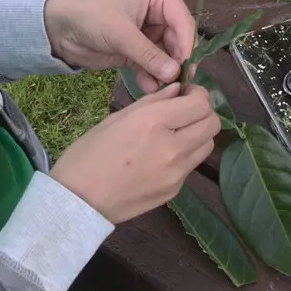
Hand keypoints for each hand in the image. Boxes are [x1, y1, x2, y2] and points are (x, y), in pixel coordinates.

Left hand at [44, 0, 195, 92]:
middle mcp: (160, 14)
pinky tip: (149, 88)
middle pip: (179, 42)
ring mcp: (150, 35)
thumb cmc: (90, 16)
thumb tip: (175, 73)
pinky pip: (153, 67)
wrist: (57, 28)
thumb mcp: (120, 33)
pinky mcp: (138, 53)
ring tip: (164, 90)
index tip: (185, 69)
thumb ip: (148, 54)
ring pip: (168, 57)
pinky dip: (152, 78)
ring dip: (165, 74)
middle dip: (177, 63)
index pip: (184, 22)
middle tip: (178, 85)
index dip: (186, 46)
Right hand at [50, 85, 220, 222]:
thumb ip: (153, 102)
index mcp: (154, 122)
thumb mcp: (117, 118)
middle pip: (212, 124)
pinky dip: (184, 156)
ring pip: (207, 146)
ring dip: (198, 134)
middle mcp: (172, 147)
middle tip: (184, 112)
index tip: (185, 94)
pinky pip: (190, 166)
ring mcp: (176, 173)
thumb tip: (177, 89)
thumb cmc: (89, 154)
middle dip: (202, 113)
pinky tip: (161, 157)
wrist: (79, 201)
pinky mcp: (175, 191)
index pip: (200, 103)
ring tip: (175, 134)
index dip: (197, 94)